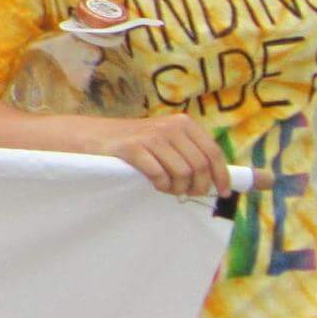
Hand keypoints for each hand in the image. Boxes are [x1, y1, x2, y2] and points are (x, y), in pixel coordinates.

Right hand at [91, 114, 233, 198]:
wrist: (94, 137)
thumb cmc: (135, 144)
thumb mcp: (167, 140)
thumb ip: (190, 153)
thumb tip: (218, 178)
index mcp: (184, 123)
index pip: (213, 153)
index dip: (221, 175)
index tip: (222, 192)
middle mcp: (171, 127)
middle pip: (200, 166)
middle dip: (197, 186)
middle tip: (186, 193)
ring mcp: (151, 136)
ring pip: (182, 173)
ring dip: (177, 188)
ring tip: (167, 188)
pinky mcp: (133, 148)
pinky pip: (159, 175)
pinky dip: (160, 185)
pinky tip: (154, 183)